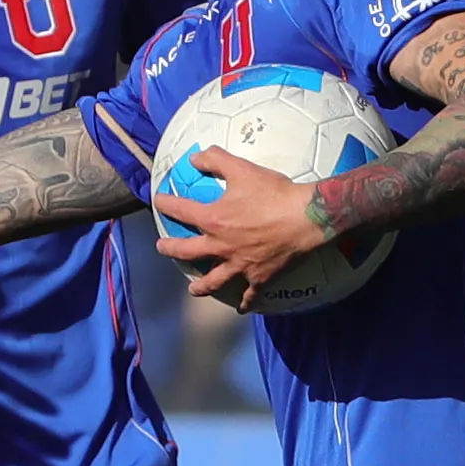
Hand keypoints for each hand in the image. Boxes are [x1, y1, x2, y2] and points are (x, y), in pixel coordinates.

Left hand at [149, 147, 330, 309]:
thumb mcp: (242, 169)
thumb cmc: (274, 193)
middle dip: (170, 249)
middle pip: (187, 251)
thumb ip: (216, 159)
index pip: (180, 210)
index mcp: (213, 219)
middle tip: (162, 247)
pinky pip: (250, 294)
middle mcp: (220, 246)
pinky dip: (245, 302)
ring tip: (194, 290)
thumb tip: (195, 158)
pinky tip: (241, 307)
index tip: (158, 201)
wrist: (305, 217)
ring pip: (213, 281)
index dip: (166, 204)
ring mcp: (239, 264)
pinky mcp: (259, 276)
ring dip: (201, 286)